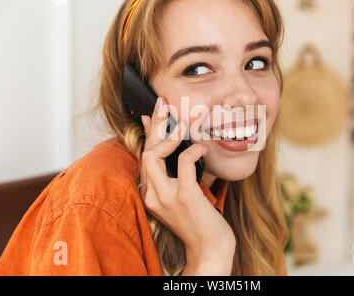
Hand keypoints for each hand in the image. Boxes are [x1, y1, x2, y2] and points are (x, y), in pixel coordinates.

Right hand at [138, 96, 235, 274]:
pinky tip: (203, 149)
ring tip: (184, 125)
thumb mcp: (182, 193)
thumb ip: (175, 171)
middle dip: (155, 123)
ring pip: (154, 154)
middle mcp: (152, 195)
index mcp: (150, 193)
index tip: (151, 113)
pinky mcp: (184, 197)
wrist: (210, 249)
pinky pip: (184, 161)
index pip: (143, 155)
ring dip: (170, 135)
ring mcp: (166, 197)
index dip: (147, 131)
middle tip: (163, 104)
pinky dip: (194, 149)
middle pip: (145, 150)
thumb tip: (173, 145)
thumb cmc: (199, 220)